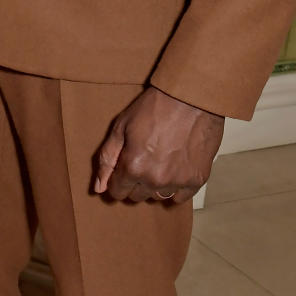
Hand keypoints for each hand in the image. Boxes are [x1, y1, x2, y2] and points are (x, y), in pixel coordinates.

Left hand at [94, 86, 223, 204]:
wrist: (191, 98)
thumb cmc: (154, 107)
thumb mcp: (121, 126)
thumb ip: (107, 158)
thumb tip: (98, 188)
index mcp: (133, 167)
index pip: (117, 192)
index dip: (117, 179)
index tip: (124, 167)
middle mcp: (155, 180)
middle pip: (137, 196)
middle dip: (135, 181)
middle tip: (143, 158)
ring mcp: (177, 182)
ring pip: (158, 197)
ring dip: (155, 185)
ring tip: (160, 160)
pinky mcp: (197, 180)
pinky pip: (180, 197)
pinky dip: (175, 187)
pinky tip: (175, 168)